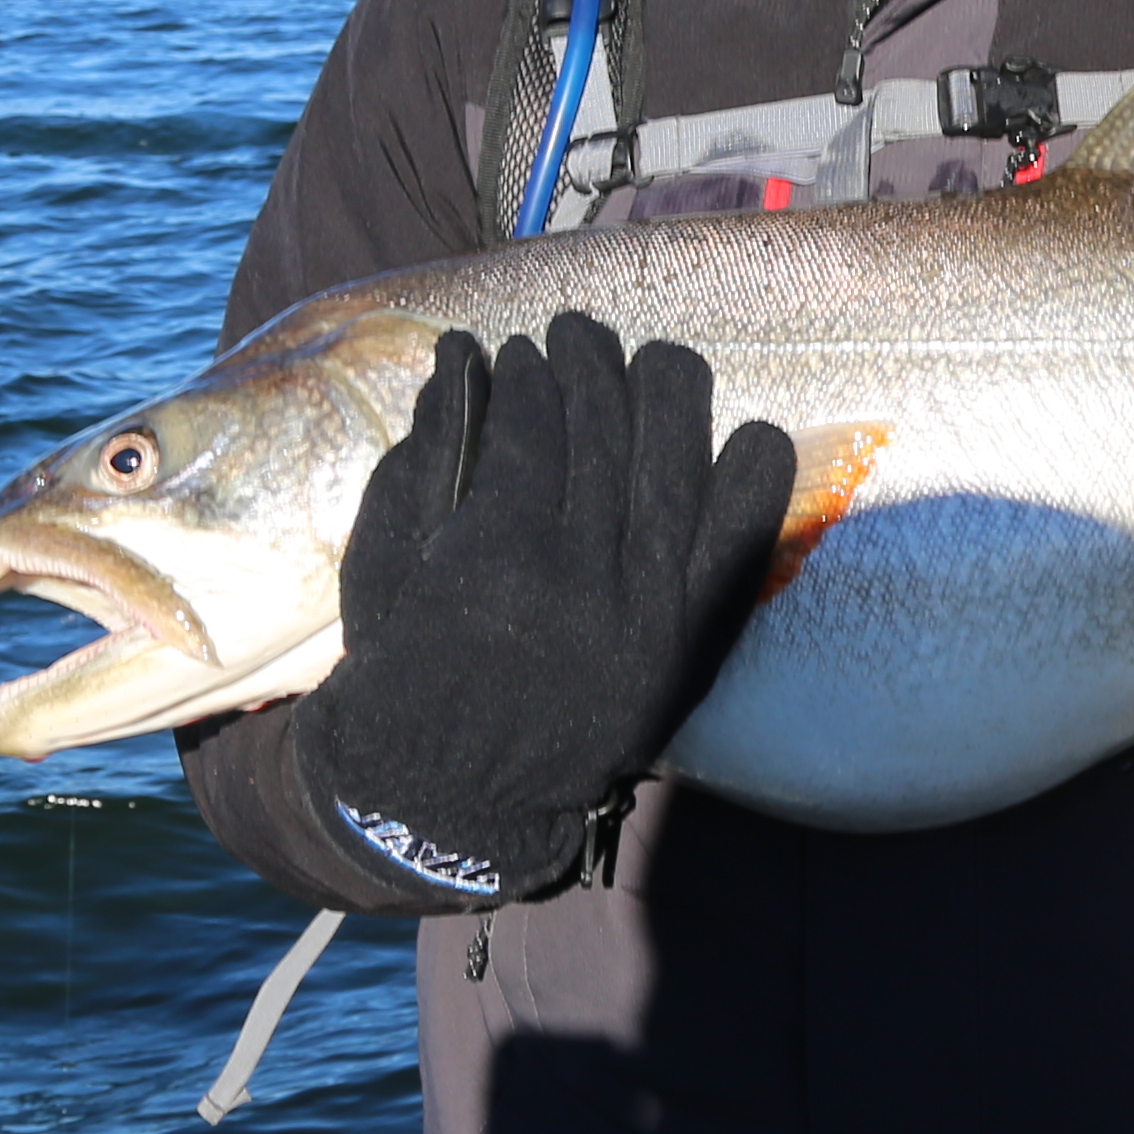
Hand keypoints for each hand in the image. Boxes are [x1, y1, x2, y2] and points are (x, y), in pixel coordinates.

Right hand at [291, 314, 793, 899]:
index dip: (526, 376)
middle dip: (590, 367)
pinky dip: (753, 484)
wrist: (447, 798)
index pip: (529, 429)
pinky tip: (751, 431)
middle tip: (579, 335)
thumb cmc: (398, 673)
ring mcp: (643, 614)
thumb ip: (421, 462)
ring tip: (655, 361)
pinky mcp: (686, 644)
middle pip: (604, 436)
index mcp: (491, 557)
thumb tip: (463, 359)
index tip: (519, 352)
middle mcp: (578, 581)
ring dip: (670, 398)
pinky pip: (735, 546)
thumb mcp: (380, 567)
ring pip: (676, 471)